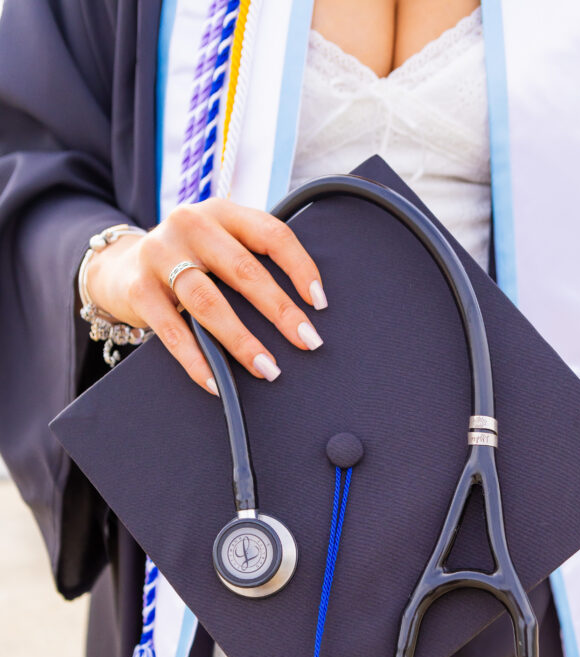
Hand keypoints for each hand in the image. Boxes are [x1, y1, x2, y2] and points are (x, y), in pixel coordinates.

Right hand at [85, 199, 327, 392]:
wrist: (119, 267)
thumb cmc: (189, 262)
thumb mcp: (220, 244)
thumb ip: (252, 259)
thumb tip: (306, 307)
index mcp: (222, 212)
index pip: (271, 234)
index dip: (299, 267)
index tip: (320, 302)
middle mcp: (190, 226)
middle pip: (243, 270)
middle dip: (280, 310)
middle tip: (308, 341)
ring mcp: (160, 255)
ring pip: (208, 302)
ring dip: (241, 340)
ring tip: (268, 369)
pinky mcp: (138, 289)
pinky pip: (172, 331)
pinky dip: (196, 360)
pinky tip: (217, 383)